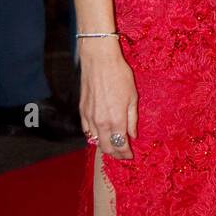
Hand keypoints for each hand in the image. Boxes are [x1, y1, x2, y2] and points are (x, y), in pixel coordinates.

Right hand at [78, 42, 137, 159]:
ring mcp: (89, 117)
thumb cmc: (119, 75)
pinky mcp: (82, 111)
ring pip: (95, 141)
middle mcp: (101, 123)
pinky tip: (99, 135)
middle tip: (123, 154)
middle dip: (116, 154)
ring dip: (104, 146)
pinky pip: (86, 130)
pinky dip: (93, 136)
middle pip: (107, 147)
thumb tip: (132, 135)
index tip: (130, 155)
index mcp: (116, 120)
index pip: (120, 146)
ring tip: (113, 146)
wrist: (99, 60)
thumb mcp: (133, 97)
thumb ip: (132, 119)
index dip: (125, 154)